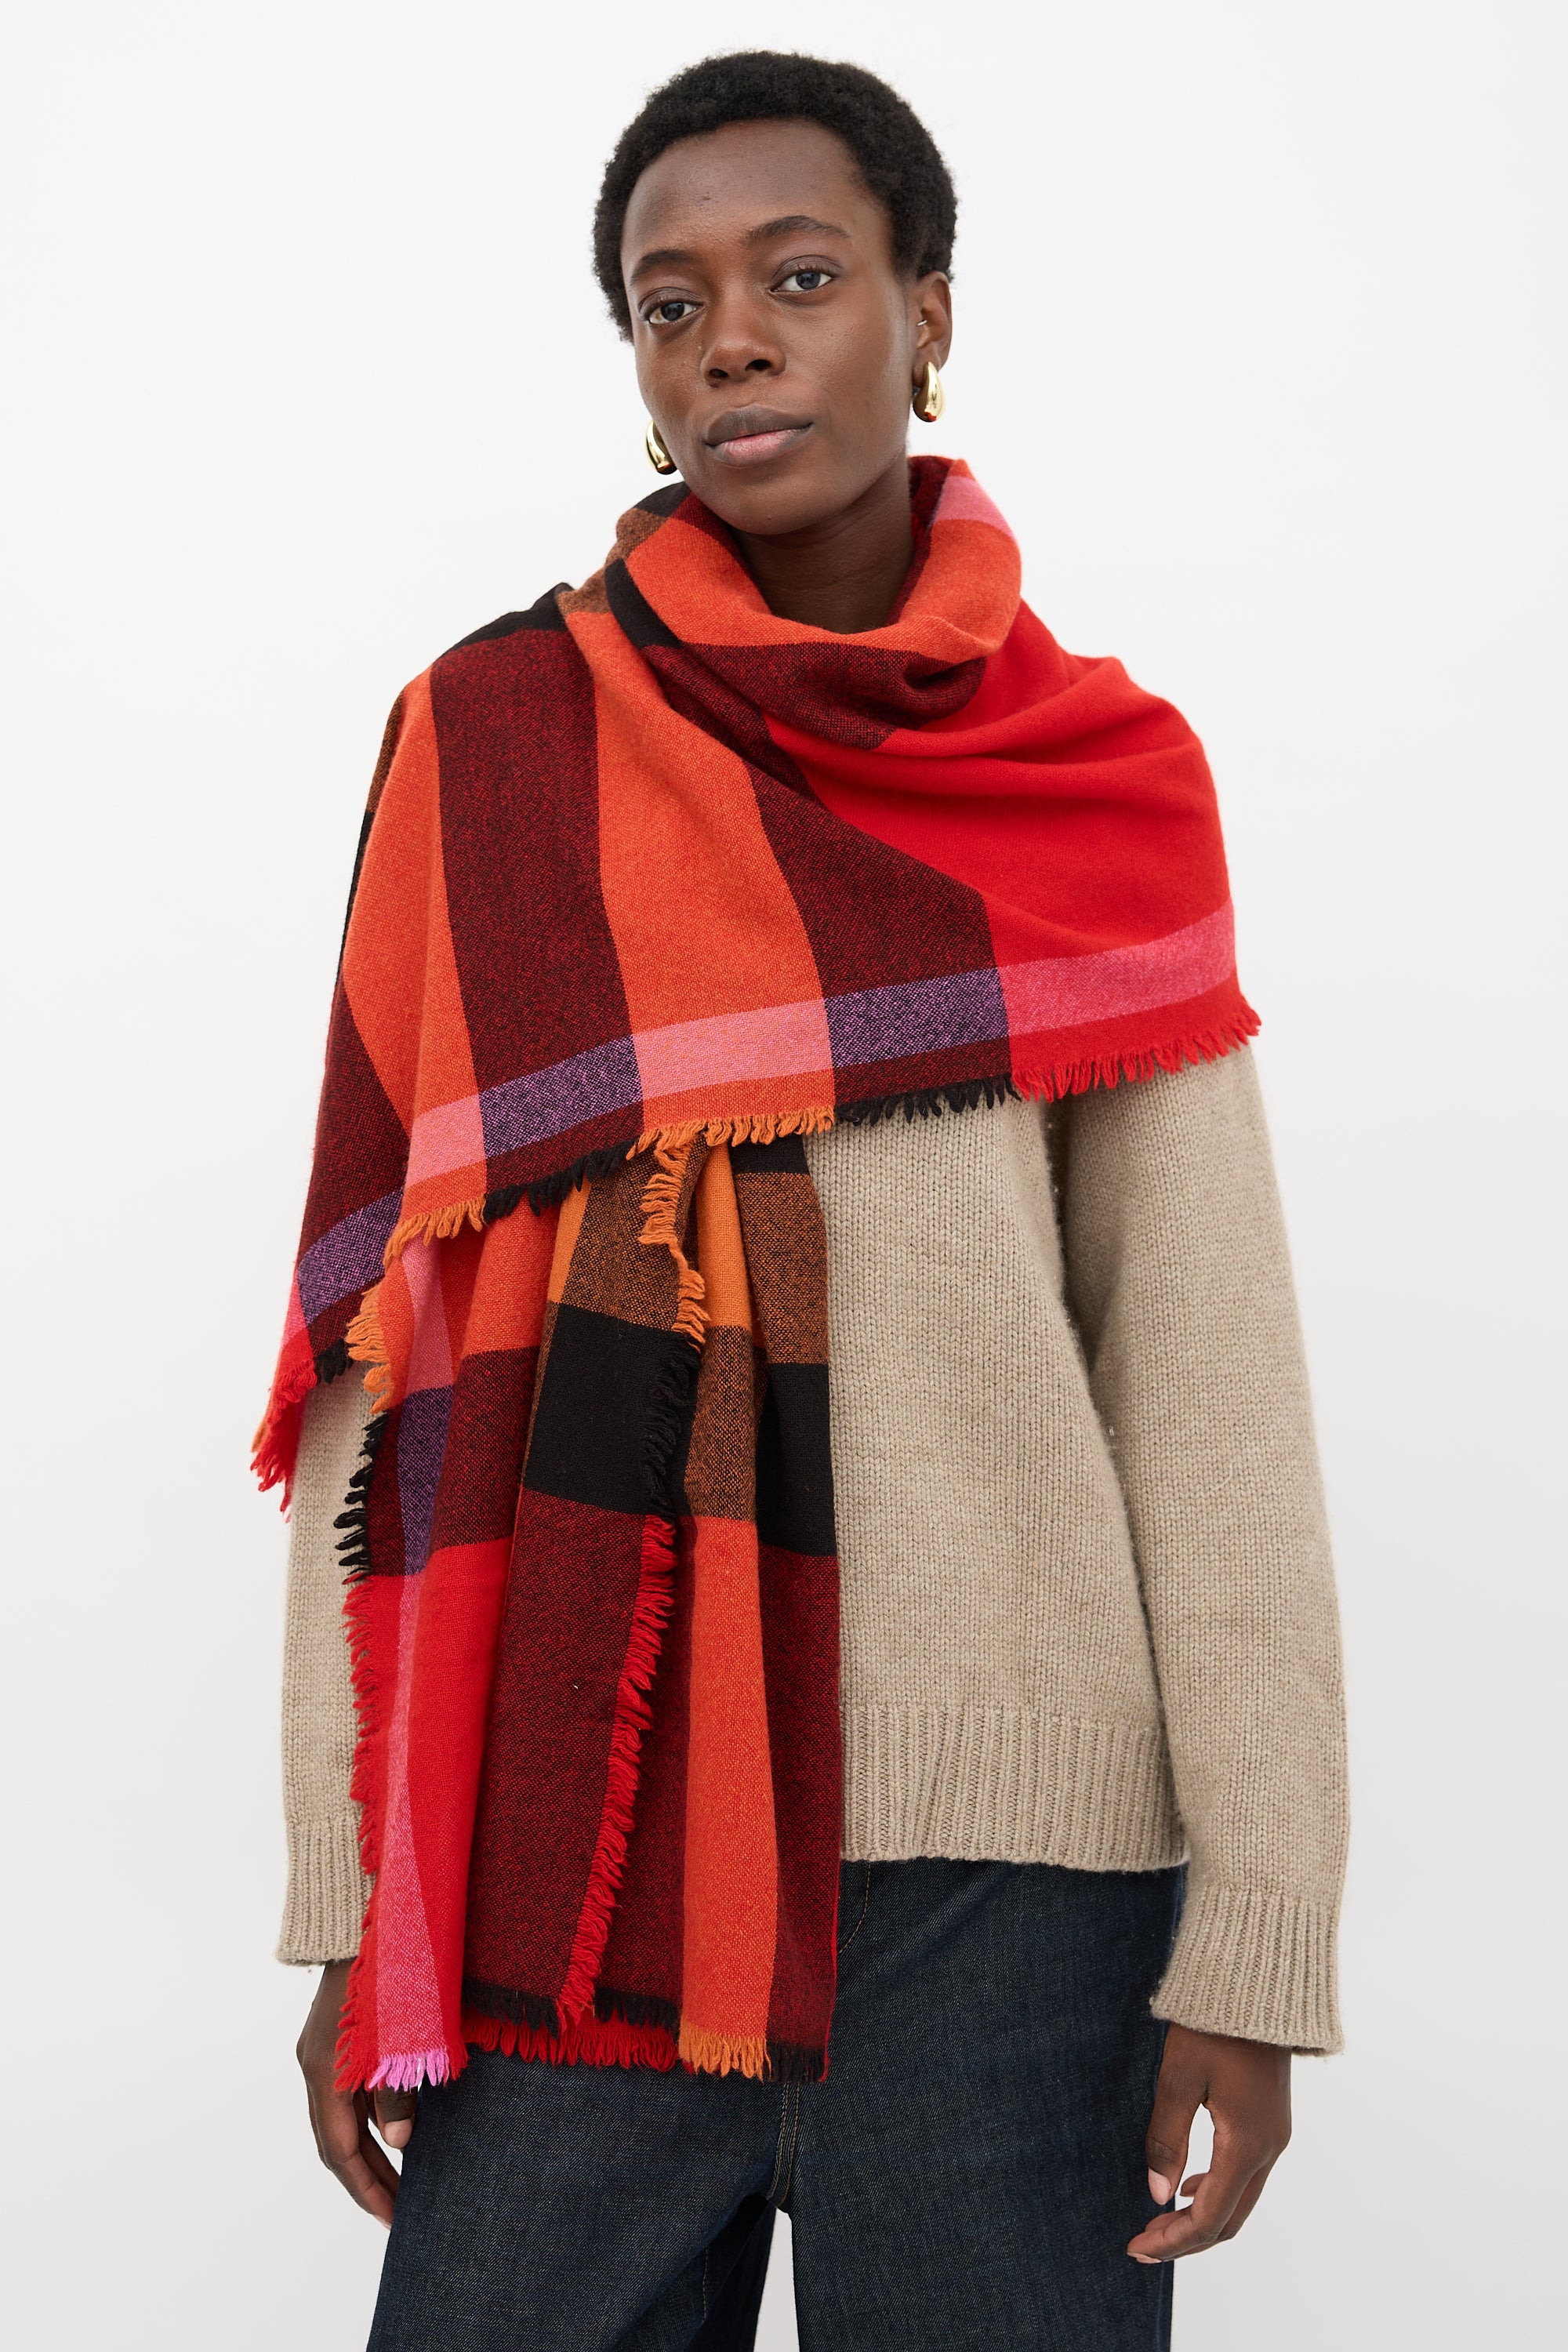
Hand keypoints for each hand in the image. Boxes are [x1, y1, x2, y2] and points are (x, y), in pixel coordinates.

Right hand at [297, 1959, 417, 2225]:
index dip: (366, 2189)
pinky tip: (399, 2128)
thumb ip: (398, 2094)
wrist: (366, 1909)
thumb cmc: (389, 1968)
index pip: (341, 2151)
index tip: (392, 2220)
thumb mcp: (401, 2035)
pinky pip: (351, 2092)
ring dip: (372, 2150)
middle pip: (339, 2140)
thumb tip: (401, 2145)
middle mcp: (317, 2064)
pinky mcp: (339, 2033)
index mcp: (326, 2072)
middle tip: (400, 2212)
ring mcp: (324, 2047)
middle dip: (369, 2179)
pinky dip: (373, 2117)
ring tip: (404, 2181)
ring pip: (345, 2116)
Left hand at [1127, 2023, 1290, 2263]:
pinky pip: (1246, 2173)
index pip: (1210, 2217)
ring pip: (1239, 2198)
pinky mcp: (1270, 2121)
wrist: (1259, 1984)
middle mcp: (1269, 2148)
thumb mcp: (1179, 2077)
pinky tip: (1189, 2184)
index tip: (1138, 2247)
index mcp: (1247, 2144)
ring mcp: (1274, 2135)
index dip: (1174, 2240)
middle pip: (1229, 2219)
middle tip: (1143, 2243)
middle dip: (1186, 2238)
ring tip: (1158, 2219)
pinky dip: (1216, 2190)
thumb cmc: (1214, 2024)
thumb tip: (1157, 2195)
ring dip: (1201, 2215)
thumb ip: (1167, 2137)